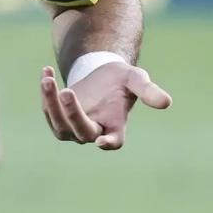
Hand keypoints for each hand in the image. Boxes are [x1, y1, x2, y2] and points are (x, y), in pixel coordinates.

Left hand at [39, 63, 171, 149]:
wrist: (101, 75)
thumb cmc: (121, 79)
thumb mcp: (135, 79)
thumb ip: (148, 90)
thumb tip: (166, 102)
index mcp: (116, 127)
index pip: (113, 141)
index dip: (108, 142)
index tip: (101, 142)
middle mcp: (94, 132)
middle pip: (81, 131)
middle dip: (73, 113)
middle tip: (68, 92)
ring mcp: (73, 127)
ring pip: (59, 124)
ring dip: (51, 103)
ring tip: (48, 80)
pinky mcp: (57, 117)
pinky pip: (48, 108)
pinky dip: (46, 92)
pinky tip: (47, 70)